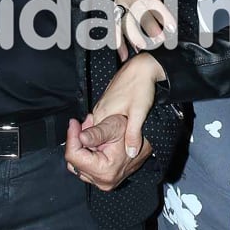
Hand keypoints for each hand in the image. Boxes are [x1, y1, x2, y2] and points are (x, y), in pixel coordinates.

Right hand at [63, 54, 164, 190]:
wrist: (141, 68)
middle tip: (110, 162)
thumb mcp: (139, 113)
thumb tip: (131, 154)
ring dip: (101, 142)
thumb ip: (133, 134)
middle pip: (91, 137)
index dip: (94, 152)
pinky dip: (104, 133)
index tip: (100, 162)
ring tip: (111, 154)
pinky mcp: (106, 105)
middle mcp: (98, 112)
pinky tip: (114, 139)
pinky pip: (101, 124)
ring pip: (96, 130)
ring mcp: (101, 108)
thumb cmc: (140, 88)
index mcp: (103, 116)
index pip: (89, 140)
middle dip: (96, 150)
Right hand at [114, 0, 188, 58]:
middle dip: (150, 30)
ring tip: (145, 49)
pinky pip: (115, 29)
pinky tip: (125, 54)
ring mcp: (119, 7)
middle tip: (161, 41)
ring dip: (135, 39)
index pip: (153, 3)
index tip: (171, 27)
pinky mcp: (113, 14)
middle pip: (140, 16)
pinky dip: (119, 44)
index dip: (163, 16)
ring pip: (127, 25)